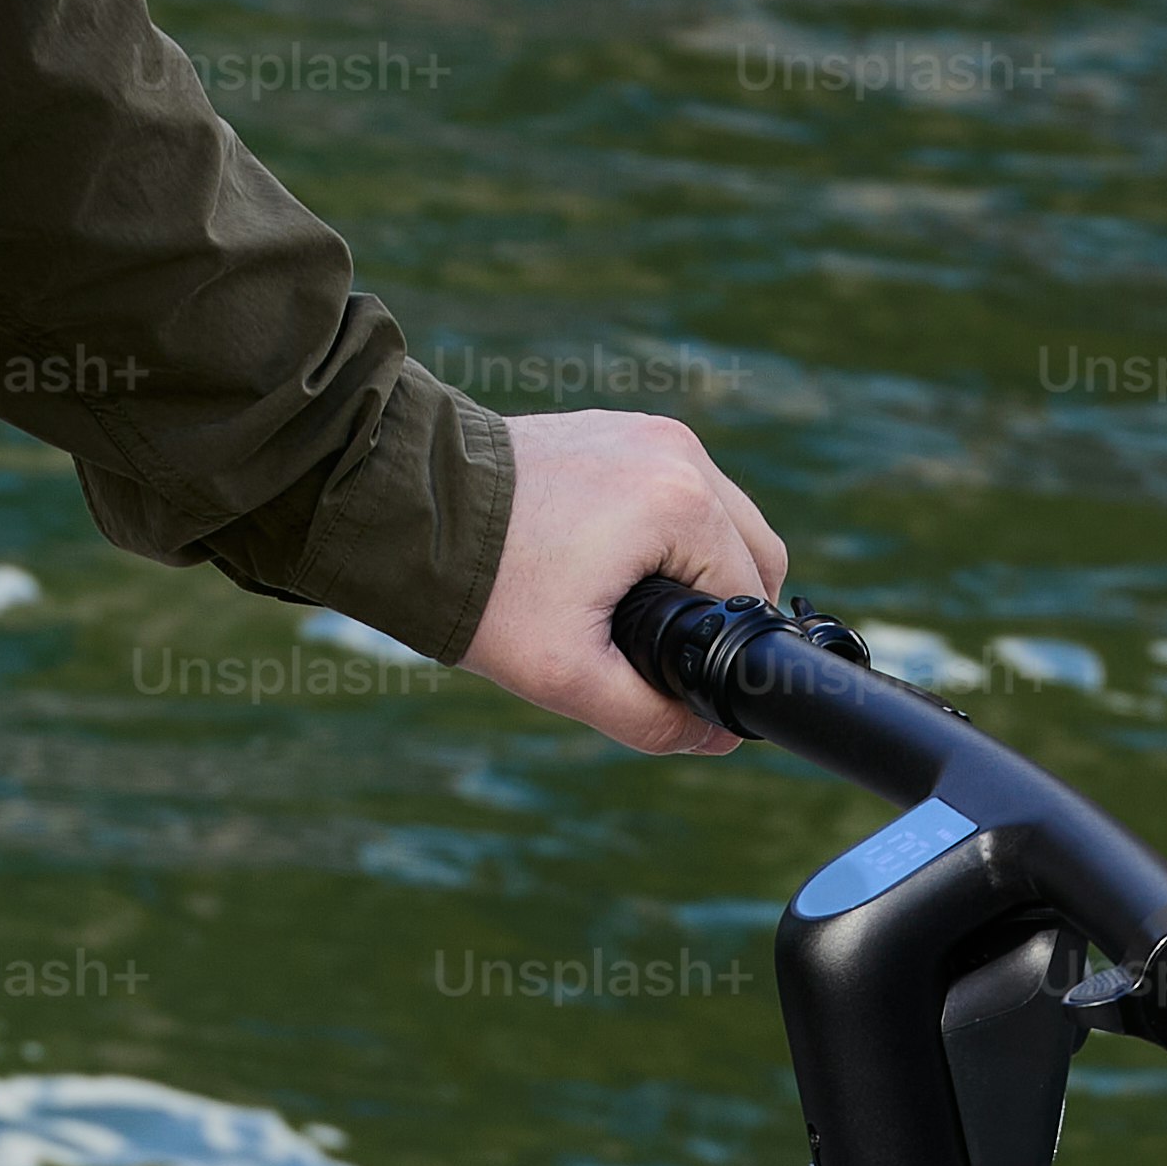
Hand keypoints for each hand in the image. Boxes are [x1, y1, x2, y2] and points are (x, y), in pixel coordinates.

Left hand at [455, 408, 788, 755]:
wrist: (413, 511)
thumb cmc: (487, 592)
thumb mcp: (568, 677)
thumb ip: (652, 718)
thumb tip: (718, 736)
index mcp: (681, 503)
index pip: (751, 593)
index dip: (731, 653)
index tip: (693, 681)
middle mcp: (678, 453)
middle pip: (753, 548)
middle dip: (724, 607)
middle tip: (668, 653)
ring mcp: (651, 433)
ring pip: (721, 516)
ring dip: (702, 568)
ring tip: (643, 612)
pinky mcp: (622, 429)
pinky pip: (678, 489)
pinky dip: (669, 533)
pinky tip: (622, 569)